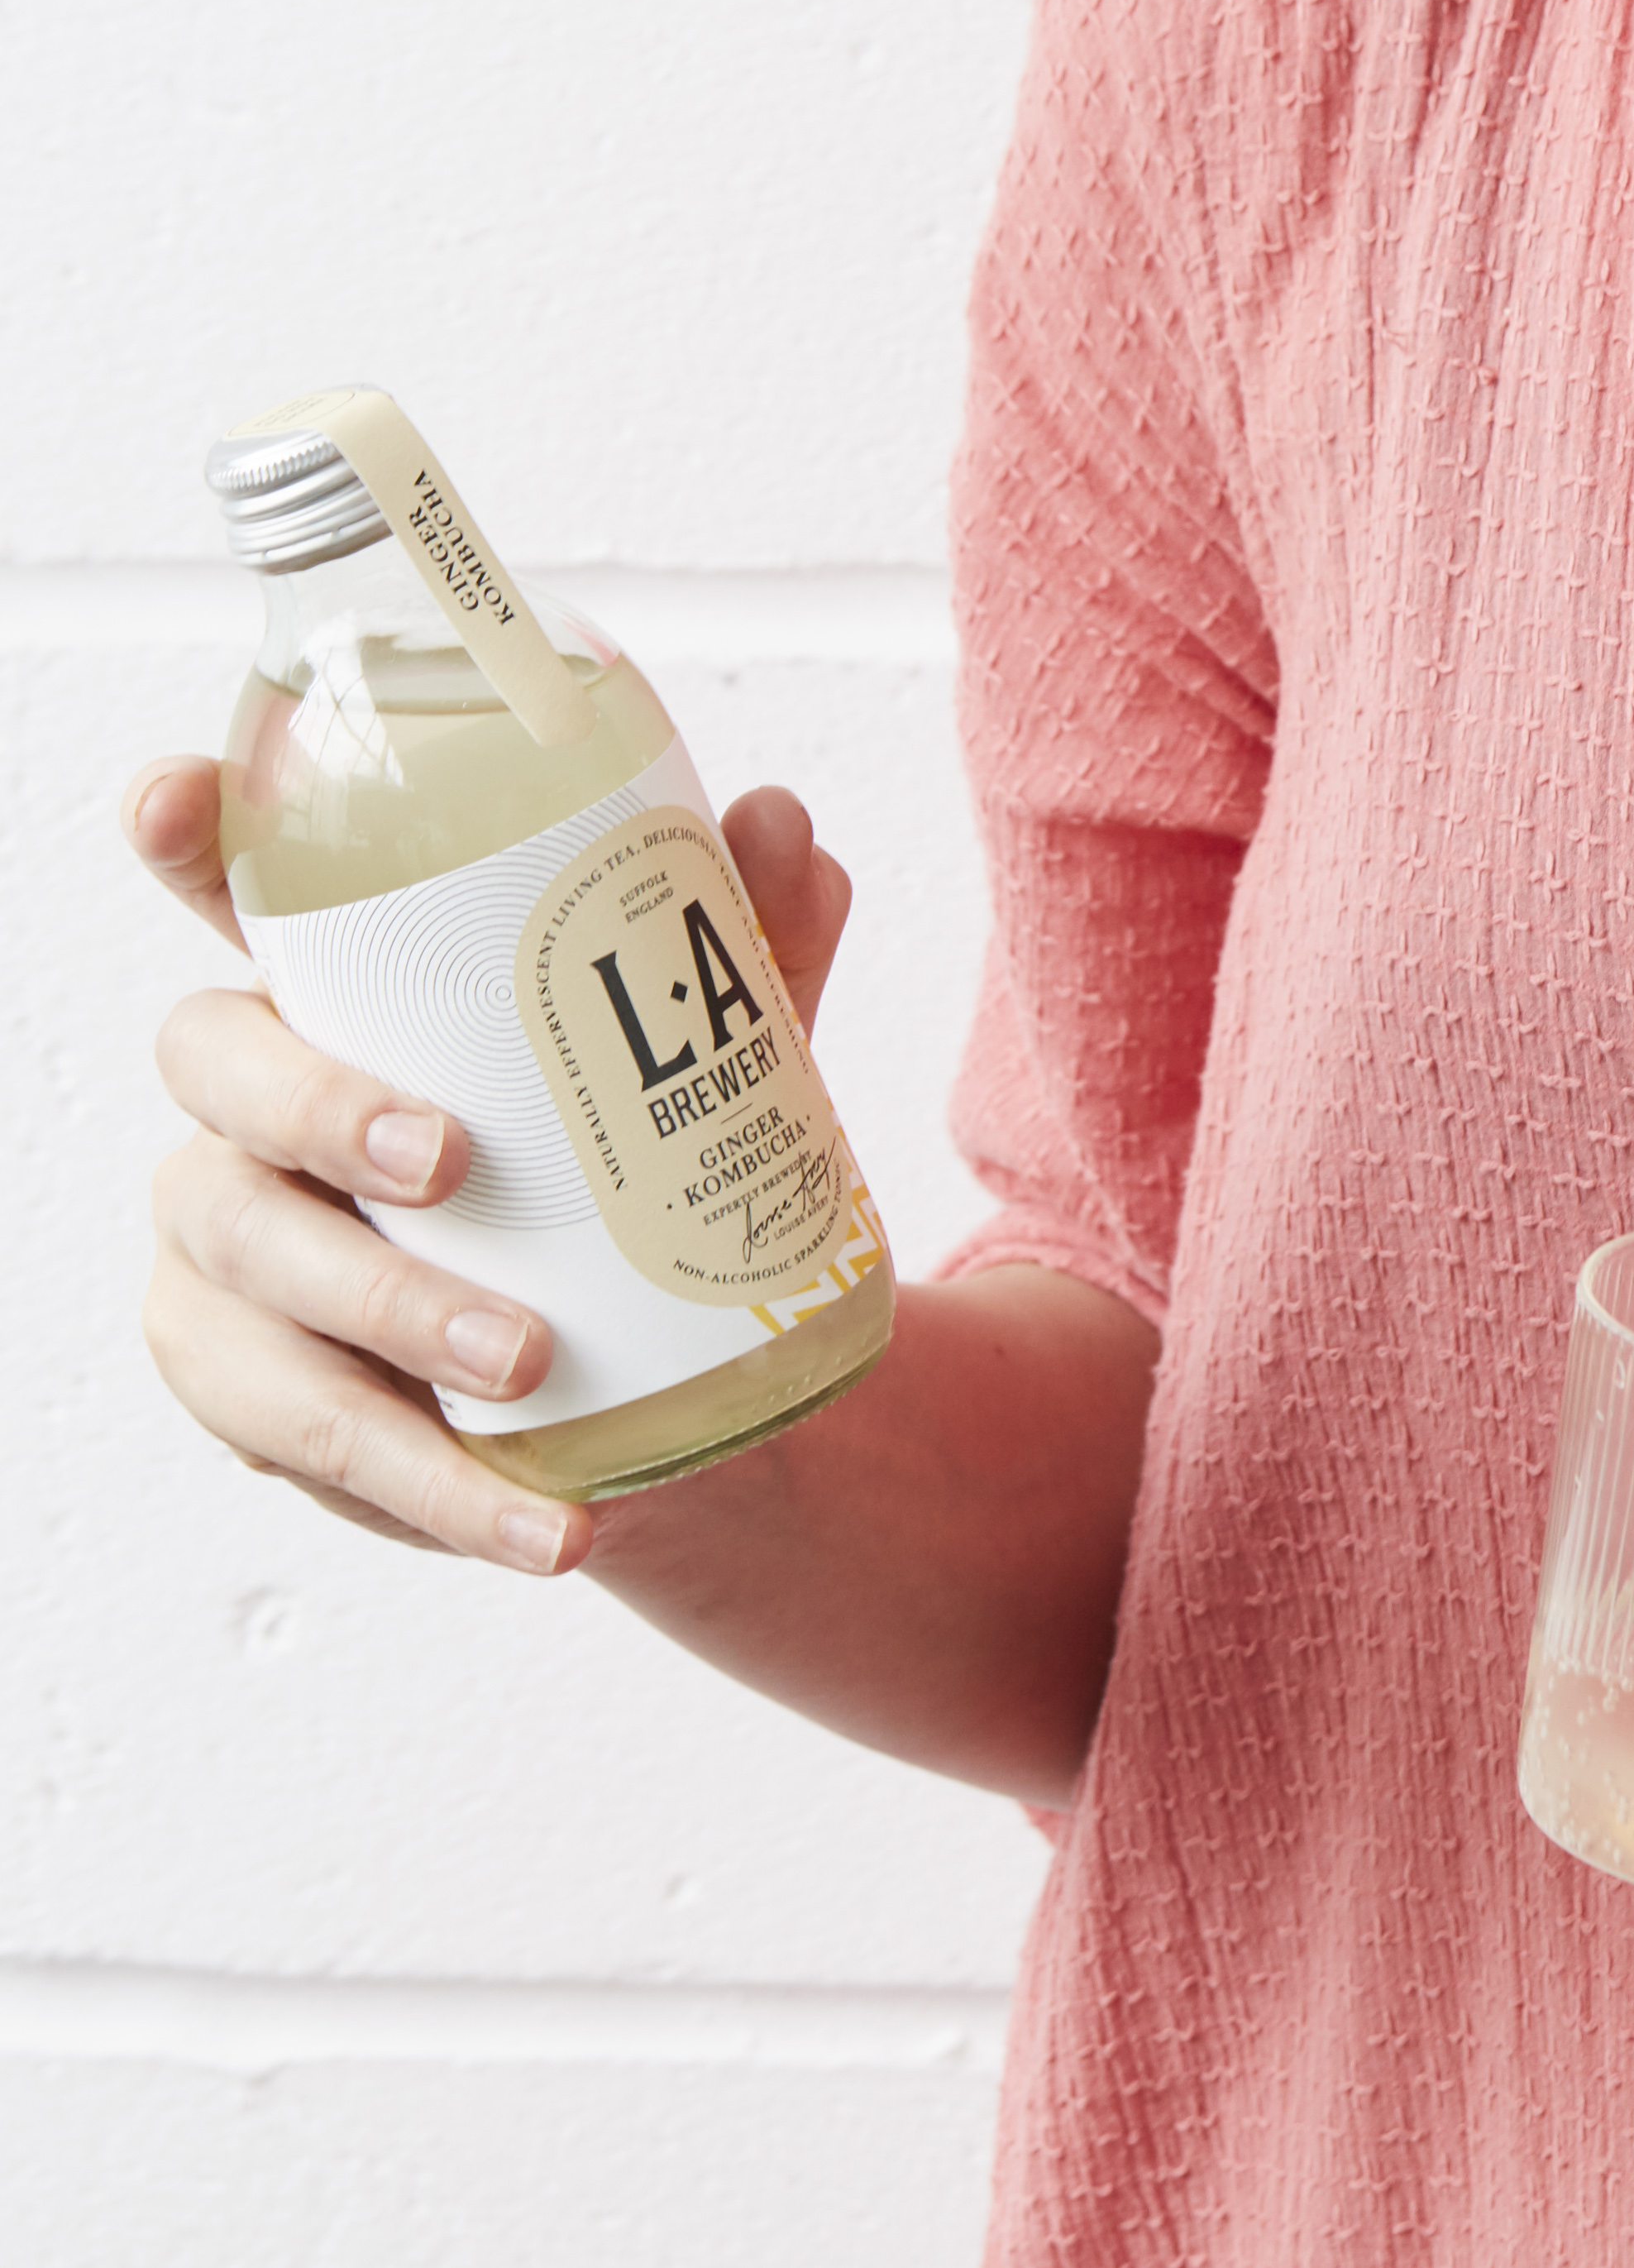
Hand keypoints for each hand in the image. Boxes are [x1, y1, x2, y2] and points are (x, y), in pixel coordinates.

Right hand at [127, 759, 854, 1584]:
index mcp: (332, 990)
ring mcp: (228, 1258)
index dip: (181, 838)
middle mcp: (243, 1110)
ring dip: (387, 1333)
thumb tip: (778, 824)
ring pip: (249, 1287)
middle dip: (321, 1122)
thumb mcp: (704, 1046)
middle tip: (454, 1166)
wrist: (647, 1361)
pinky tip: (536, 1520)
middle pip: (221, 1093)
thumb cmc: (628, 1144)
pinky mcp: (251, 1397)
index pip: (226, 893)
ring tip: (533, 1378)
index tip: (172, 797)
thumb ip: (745, 942)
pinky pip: (304, 1445)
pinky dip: (430, 1490)